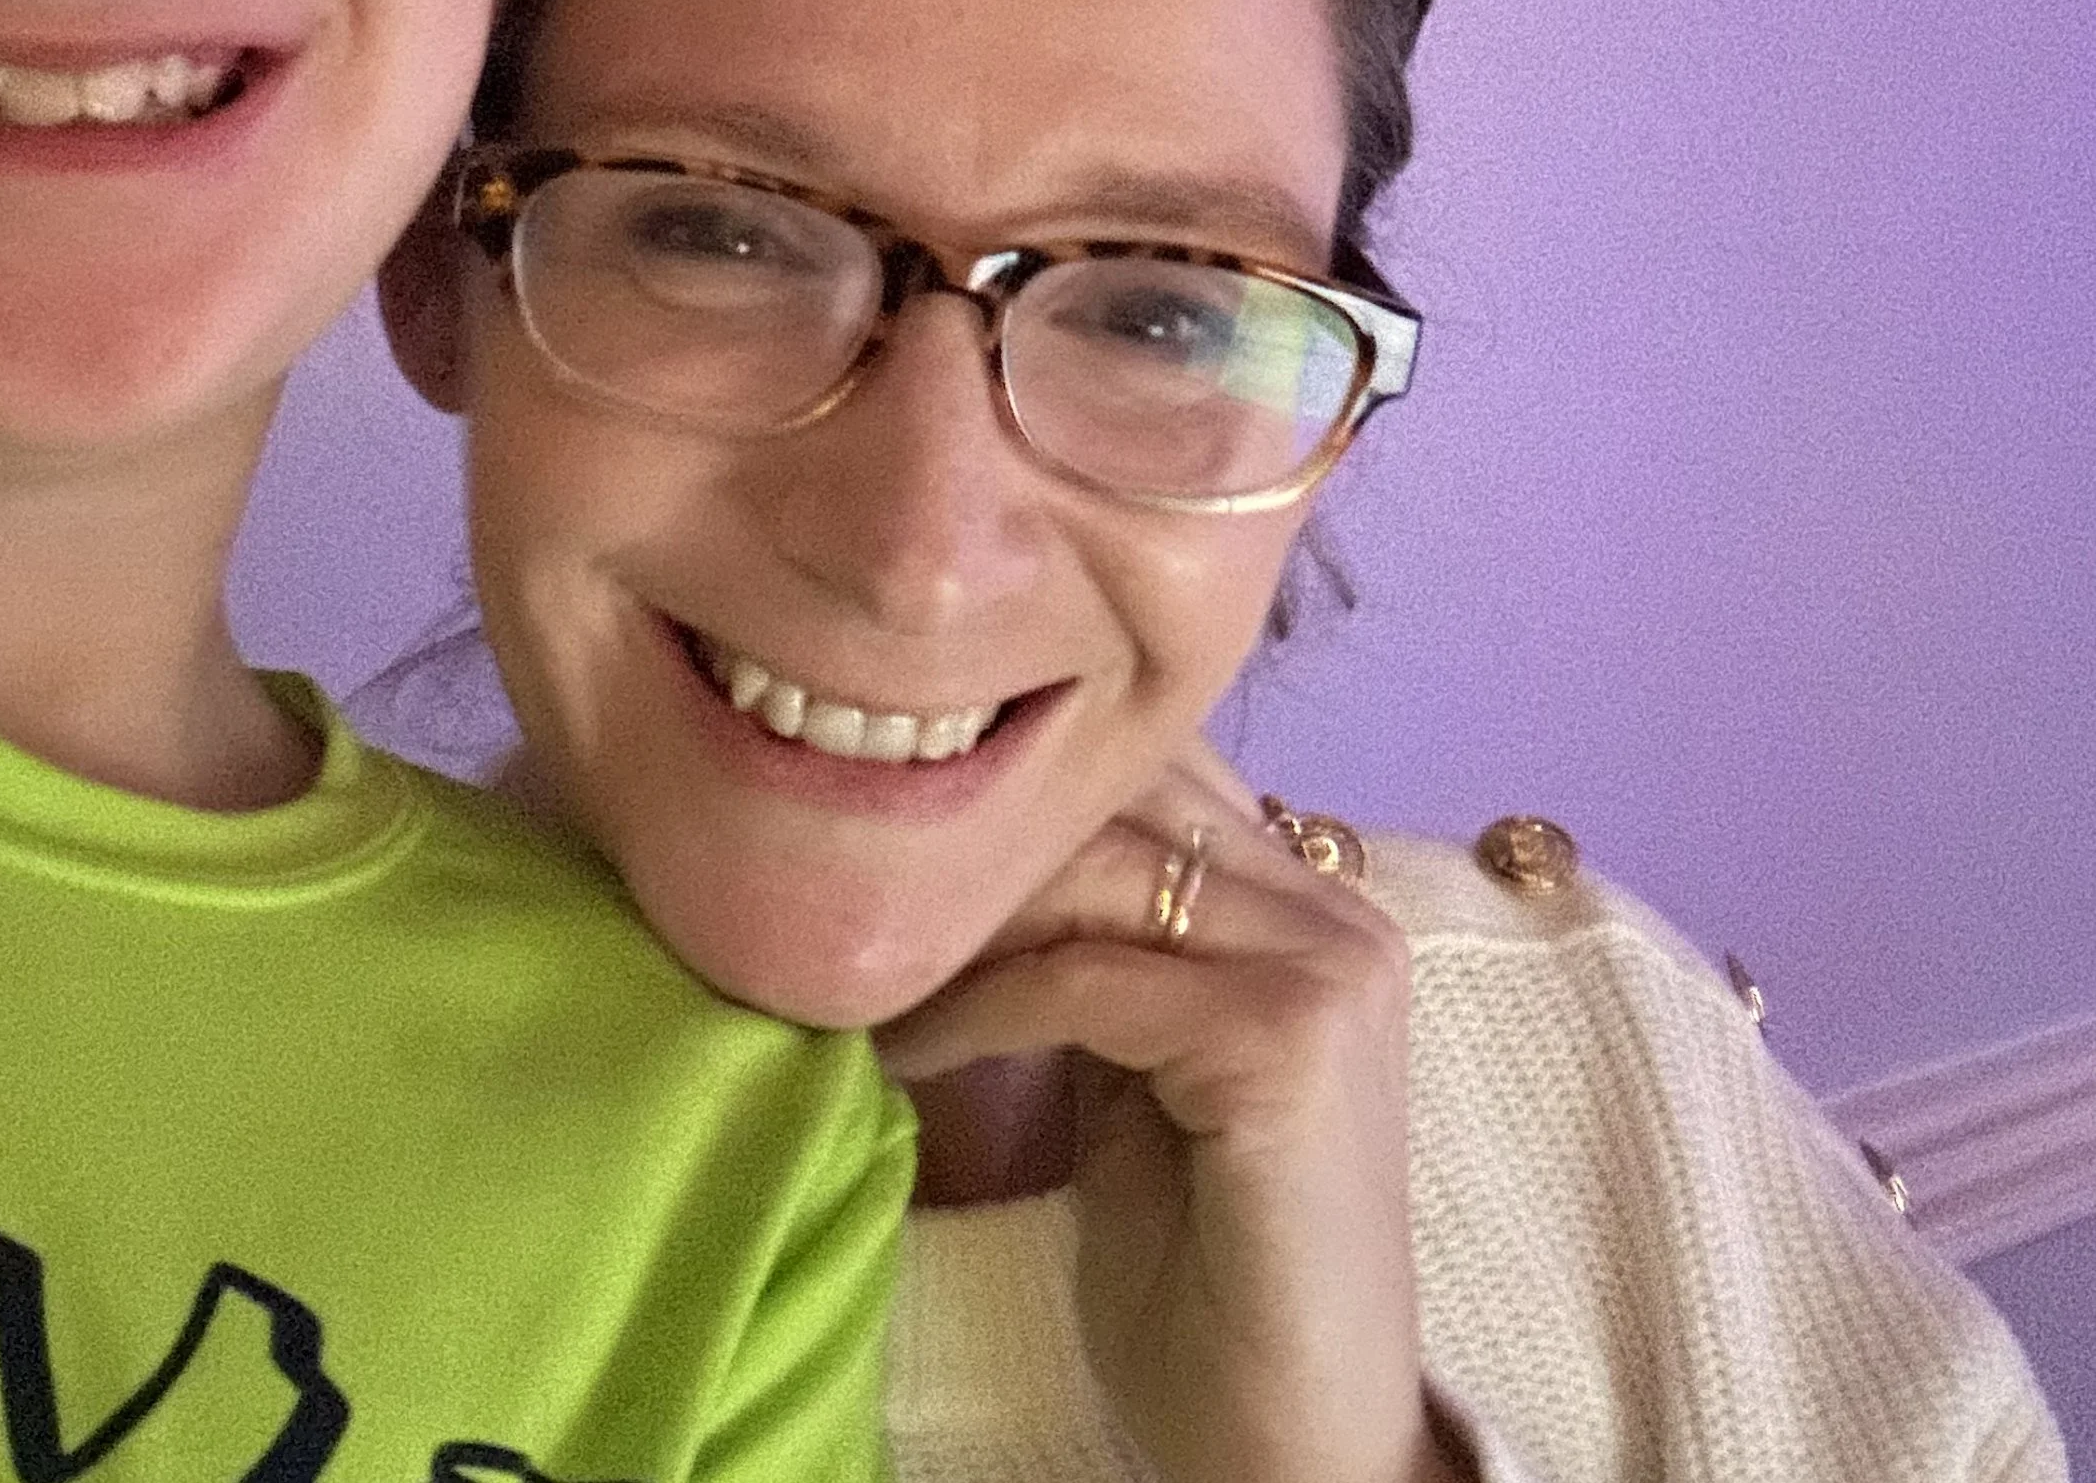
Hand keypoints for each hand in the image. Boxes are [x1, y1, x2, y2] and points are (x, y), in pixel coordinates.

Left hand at [876, 744, 1459, 1482]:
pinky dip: (976, 1008)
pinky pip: (1085, 981)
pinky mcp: (1288, 1040)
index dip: (1011, 797)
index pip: (1146, 769)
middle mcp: (1337, 911)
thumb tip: (955, 860)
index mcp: (1311, 905)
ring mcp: (1327, 969)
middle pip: (1119, 798)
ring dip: (956, 922)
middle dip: (971, 849)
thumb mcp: (1135, 1075)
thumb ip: (1095, 958)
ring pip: (1095, 874)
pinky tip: (903, 1053)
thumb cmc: (1206, 1281)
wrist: (1293, 1446)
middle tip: (846, 908)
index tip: (878, 855)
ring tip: (858, 974)